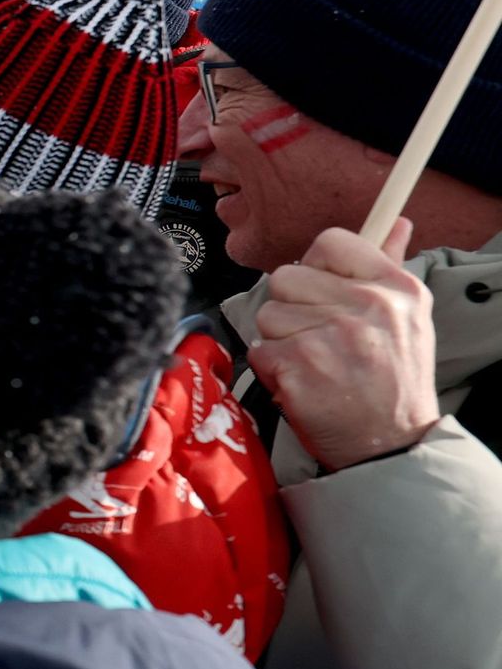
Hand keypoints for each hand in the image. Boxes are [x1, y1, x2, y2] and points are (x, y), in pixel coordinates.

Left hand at [248, 219, 439, 471]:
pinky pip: (259, 350)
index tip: (322, 290)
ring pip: (267, 315)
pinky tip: (301, 383)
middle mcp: (366, 307)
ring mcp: (332, 337)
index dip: (315, 266)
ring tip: (313, 364)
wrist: (390, 445)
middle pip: (285, 278)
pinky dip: (272, 370)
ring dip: (280, 342)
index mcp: (394, 287)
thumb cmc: (392, 382)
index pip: (330, 241)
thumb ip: (390, 266)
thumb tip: (397, 223)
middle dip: (290, 309)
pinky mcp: (300, 367)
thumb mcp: (407, 319)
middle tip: (317, 338)